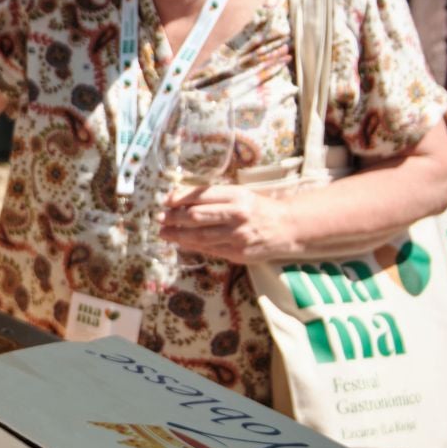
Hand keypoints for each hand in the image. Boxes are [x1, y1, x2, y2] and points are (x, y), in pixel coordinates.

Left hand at [159, 184, 298, 261]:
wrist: (287, 227)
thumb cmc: (257, 208)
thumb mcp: (238, 194)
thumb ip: (212, 196)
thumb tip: (177, 197)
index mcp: (237, 196)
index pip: (202, 195)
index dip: (180, 198)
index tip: (165, 201)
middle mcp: (237, 215)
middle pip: (197, 216)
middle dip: (174, 217)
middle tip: (159, 218)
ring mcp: (238, 236)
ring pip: (200, 236)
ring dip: (177, 235)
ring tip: (163, 232)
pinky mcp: (238, 254)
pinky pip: (210, 249)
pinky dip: (192, 246)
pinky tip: (181, 242)